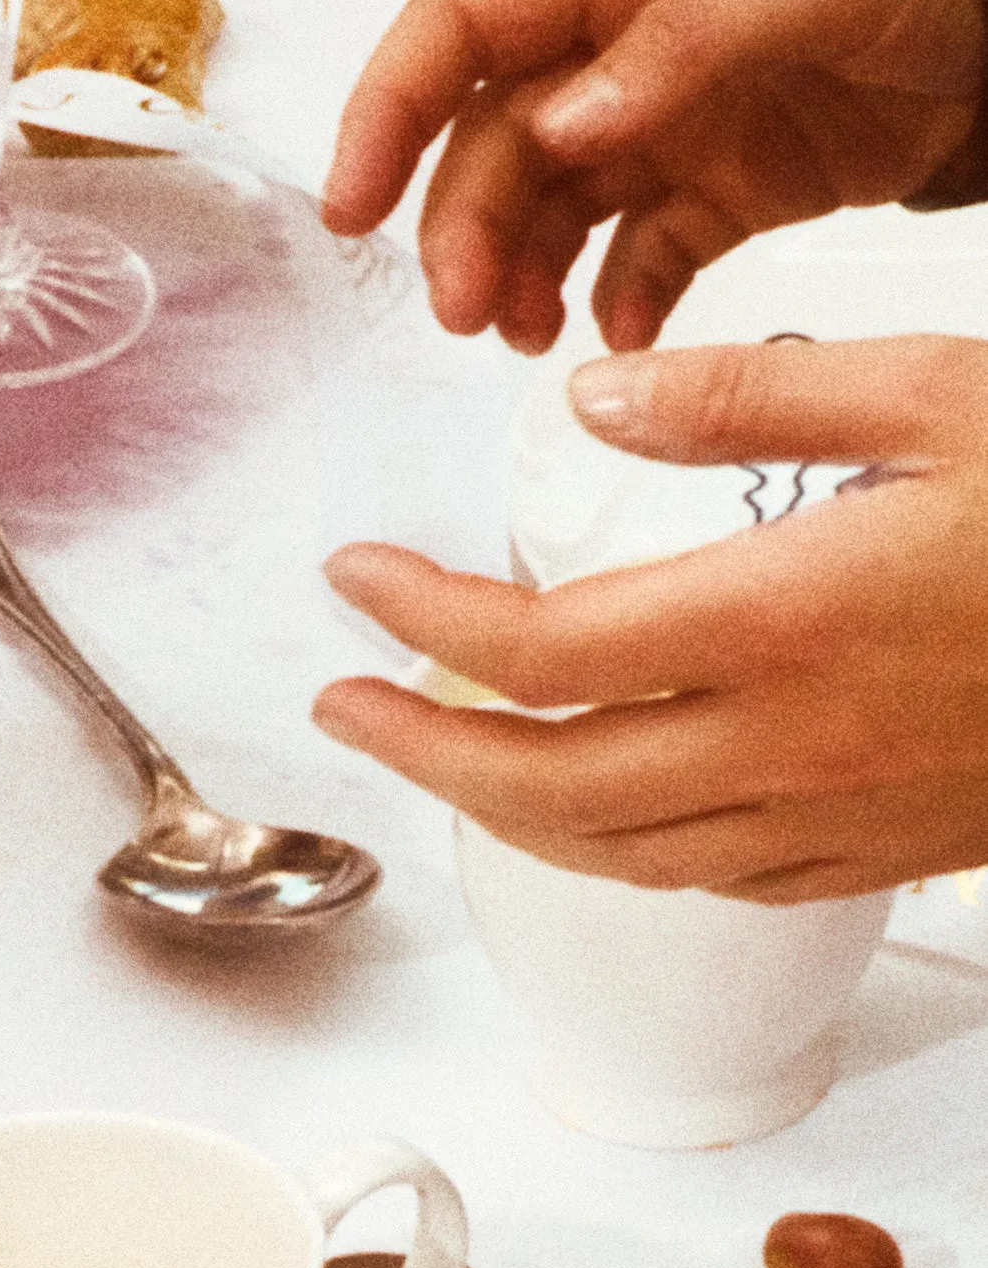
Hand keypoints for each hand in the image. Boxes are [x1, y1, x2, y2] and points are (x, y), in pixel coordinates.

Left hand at [313, 334, 987, 900]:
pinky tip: (591, 802)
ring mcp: (830, 817)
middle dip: (414, 749)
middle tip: (339, 698)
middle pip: (538, 785)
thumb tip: (590, 404)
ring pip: (609, 852)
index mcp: (780, 617)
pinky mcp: (875, 854)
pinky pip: (703, 878)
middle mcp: (785, 743)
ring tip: (431, 751)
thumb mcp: (942, 389)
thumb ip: (750, 398)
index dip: (417, 622)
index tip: (355, 578)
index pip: (534, 647)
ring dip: (496, 810)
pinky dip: (614, 848)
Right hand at [322, 0, 986, 352]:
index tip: (352, 209)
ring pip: (542, 212)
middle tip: (464, 317)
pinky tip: (620, 342)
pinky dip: (614, 309)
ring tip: (524, 341)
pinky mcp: (706, 195)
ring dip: (513, 278)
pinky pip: (631, 262)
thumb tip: (566, 122)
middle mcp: (616, 51)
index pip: (461, 29)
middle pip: (489, 143)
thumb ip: (690, 41)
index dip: (387, 111)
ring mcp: (656, 127)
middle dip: (458, 231)